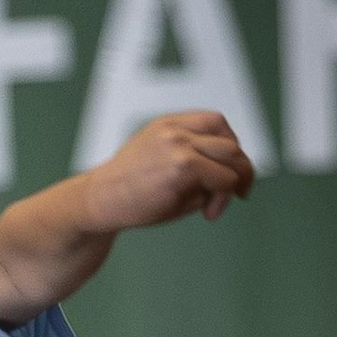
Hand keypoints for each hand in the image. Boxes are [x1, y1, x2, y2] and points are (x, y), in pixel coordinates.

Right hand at [83, 112, 255, 231]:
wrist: (98, 204)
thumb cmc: (127, 196)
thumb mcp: (161, 170)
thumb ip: (193, 167)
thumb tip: (232, 182)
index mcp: (168, 124)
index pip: (216, 123)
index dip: (229, 149)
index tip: (226, 175)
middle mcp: (176, 129)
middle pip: (229, 140)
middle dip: (239, 169)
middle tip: (238, 194)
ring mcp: (179, 145)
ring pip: (231, 156)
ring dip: (234, 183)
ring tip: (216, 208)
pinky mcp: (182, 166)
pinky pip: (222, 178)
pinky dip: (223, 196)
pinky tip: (208, 214)